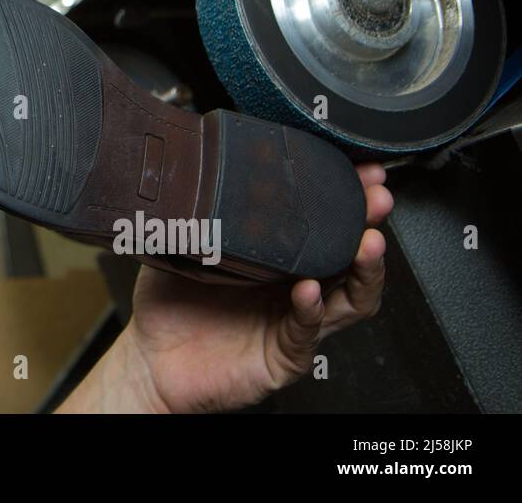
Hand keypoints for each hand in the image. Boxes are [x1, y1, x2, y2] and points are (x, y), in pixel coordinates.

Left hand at [114, 162, 392, 411]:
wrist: (151, 361)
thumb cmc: (170, 307)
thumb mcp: (182, 247)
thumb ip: (195, 213)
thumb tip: (191, 165)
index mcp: (274, 259)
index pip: (320, 226)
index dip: (344, 200)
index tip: (360, 171)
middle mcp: (292, 289)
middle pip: (348, 258)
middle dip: (368, 226)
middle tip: (376, 200)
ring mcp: (292, 323)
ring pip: (348, 299)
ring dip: (362, 270)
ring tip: (365, 244)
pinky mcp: (283, 356)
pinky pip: (305, 332)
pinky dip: (311, 311)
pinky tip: (309, 290)